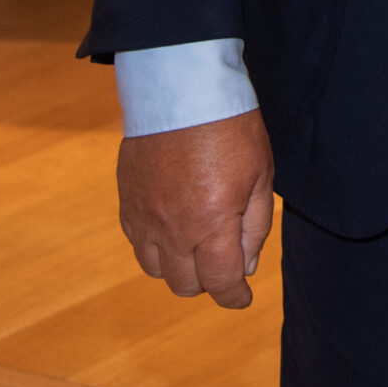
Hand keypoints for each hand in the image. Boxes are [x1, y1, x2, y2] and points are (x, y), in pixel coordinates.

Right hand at [117, 109, 275, 309]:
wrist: (182, 89)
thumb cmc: (230, 127)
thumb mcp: (261, 175)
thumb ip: (254, 226)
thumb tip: (244, 266)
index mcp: (212, 225)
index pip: (221, 283)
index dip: (234, 297)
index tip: (241, 297)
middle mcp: (173, 230)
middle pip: (186, 284)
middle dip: (209, 281)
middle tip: (223, 262)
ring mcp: (144, 217)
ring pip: (156, 270)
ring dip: (178, 267)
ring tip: (196, 244)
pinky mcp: (127, 200)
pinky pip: (136, 241)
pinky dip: (154, 245)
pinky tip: (171, 226)